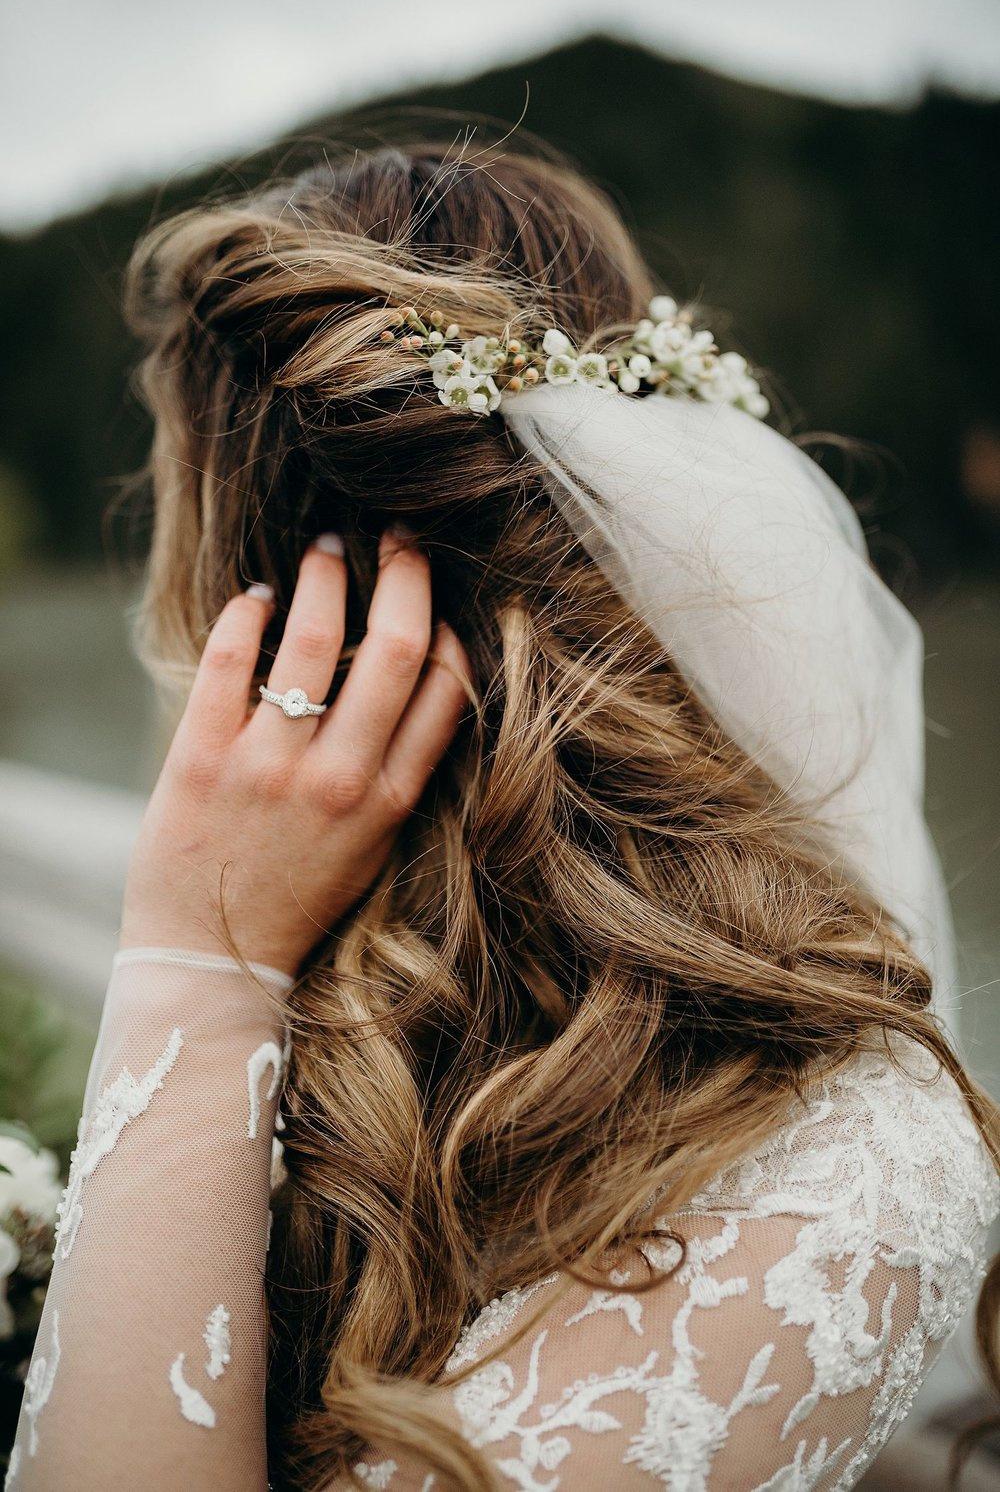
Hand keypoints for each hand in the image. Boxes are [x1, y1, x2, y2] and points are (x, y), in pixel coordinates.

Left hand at [121, 528, 470, 976]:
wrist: (212, 959)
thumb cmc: (299, 897)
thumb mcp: (374, 845)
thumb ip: (397, 769)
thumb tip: (418, 674)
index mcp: (388, 800)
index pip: (446, 688)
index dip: (450, 627)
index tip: (438, 594)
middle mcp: (337, 780)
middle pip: (393, 649)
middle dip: (405, 575)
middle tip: (397, 536)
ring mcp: (267, 768)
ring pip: (311, 642)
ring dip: (325, 577)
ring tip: (325, 548)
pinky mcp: (200, 760)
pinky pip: (228, 661)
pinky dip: (245, 614)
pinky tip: (256, 597)